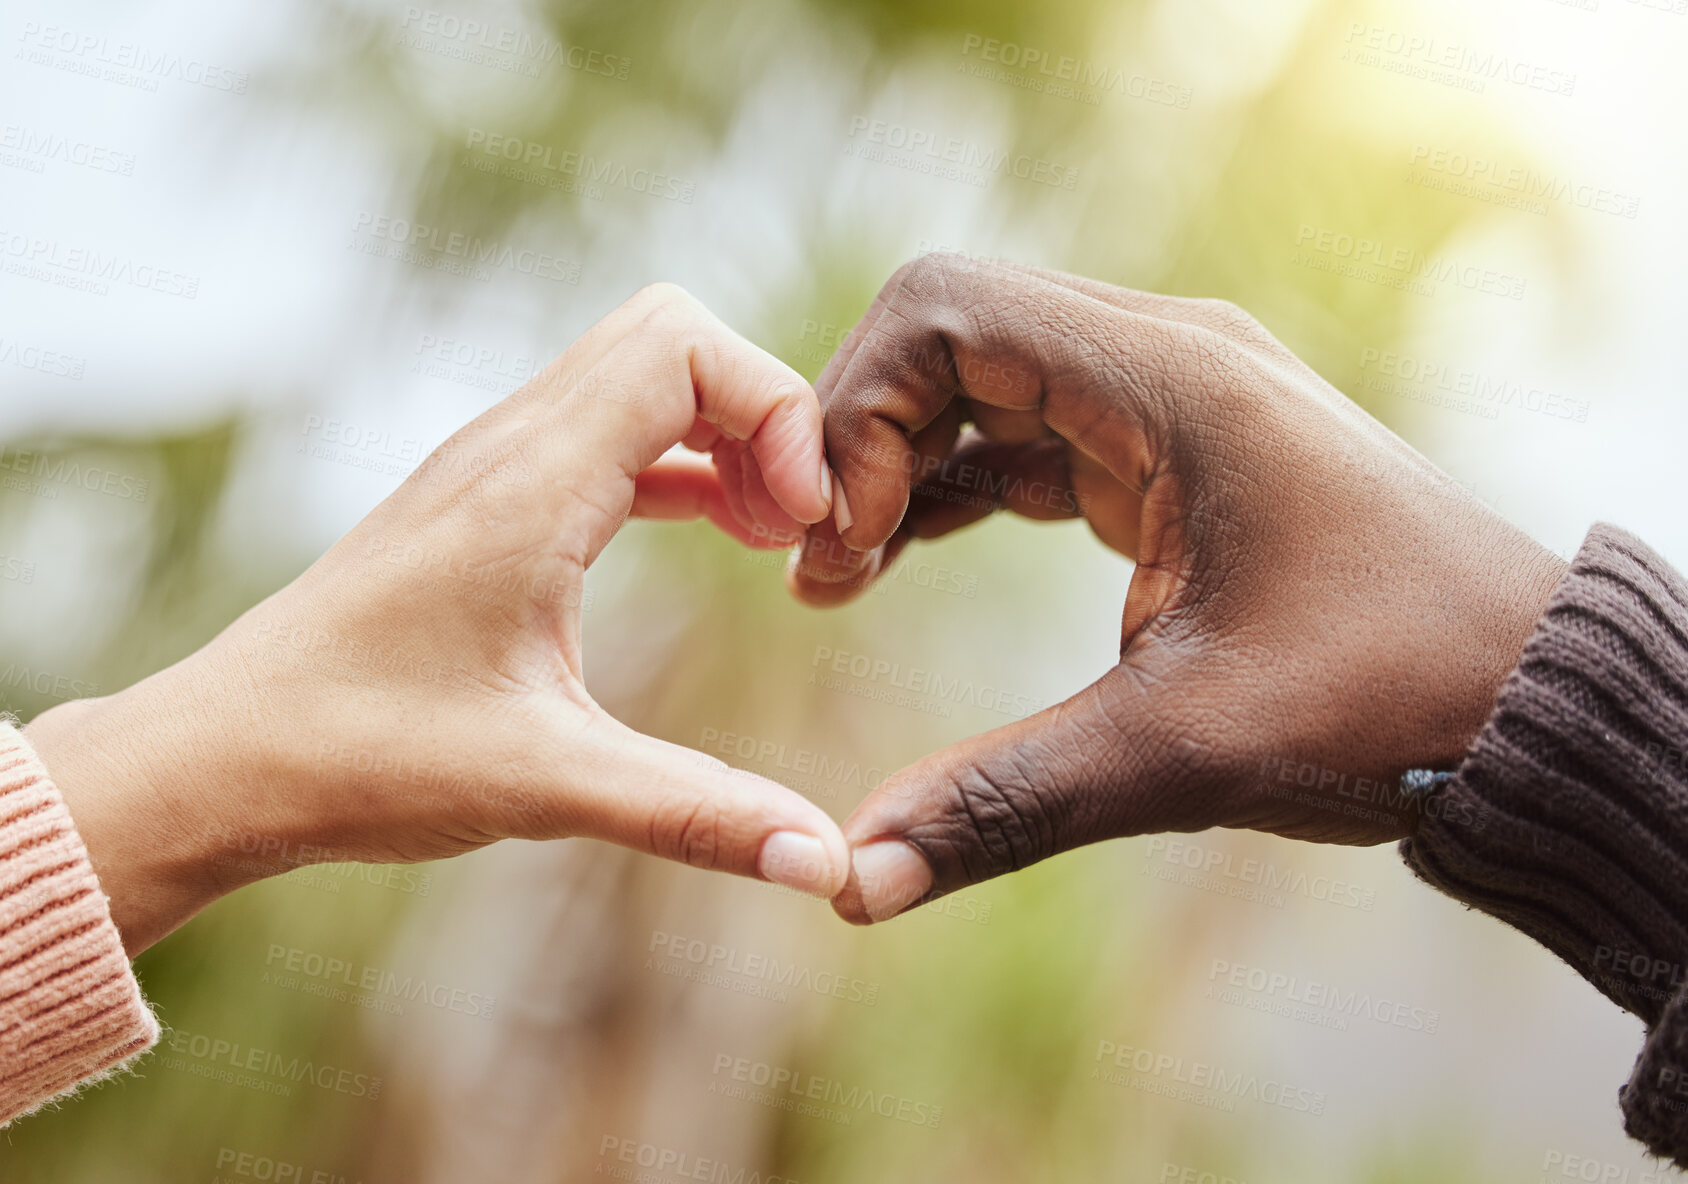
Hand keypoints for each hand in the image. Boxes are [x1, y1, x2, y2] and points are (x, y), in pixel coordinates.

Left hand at [26, 283, 849, 953]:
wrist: (219, 758)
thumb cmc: (358, 758)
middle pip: (673, 338)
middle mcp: (508, 447)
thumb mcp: (544, 785)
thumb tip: (827, 865)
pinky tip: (717, 538)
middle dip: (764, 413)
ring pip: (640, 378)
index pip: (683, 345)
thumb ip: (696, 814)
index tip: (802, 523)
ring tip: (771, 538)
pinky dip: (683, 462)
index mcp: (529, 486)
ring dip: (725, 436)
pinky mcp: (486, 502)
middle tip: (797, 528)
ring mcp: (493, 466)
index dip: (774, 409)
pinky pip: (610, 434)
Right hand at [788, 255, 1567, 923]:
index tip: (836, 540)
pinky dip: (950, 485)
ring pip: (983, 380)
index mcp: (1171, 379)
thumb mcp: (1184, 748)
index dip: (854, 410)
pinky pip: (1026, 433)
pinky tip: (893, 560)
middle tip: (819, 567)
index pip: (945, 310)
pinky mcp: (1171, 451)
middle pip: (949, 329)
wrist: (1524, 699)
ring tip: (837, 578)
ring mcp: (1169, 398)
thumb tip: (852, 882)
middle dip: (860, 436)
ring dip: (899, 462)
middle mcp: (1167, 357)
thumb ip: (1006, 802)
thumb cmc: (1389, 699)